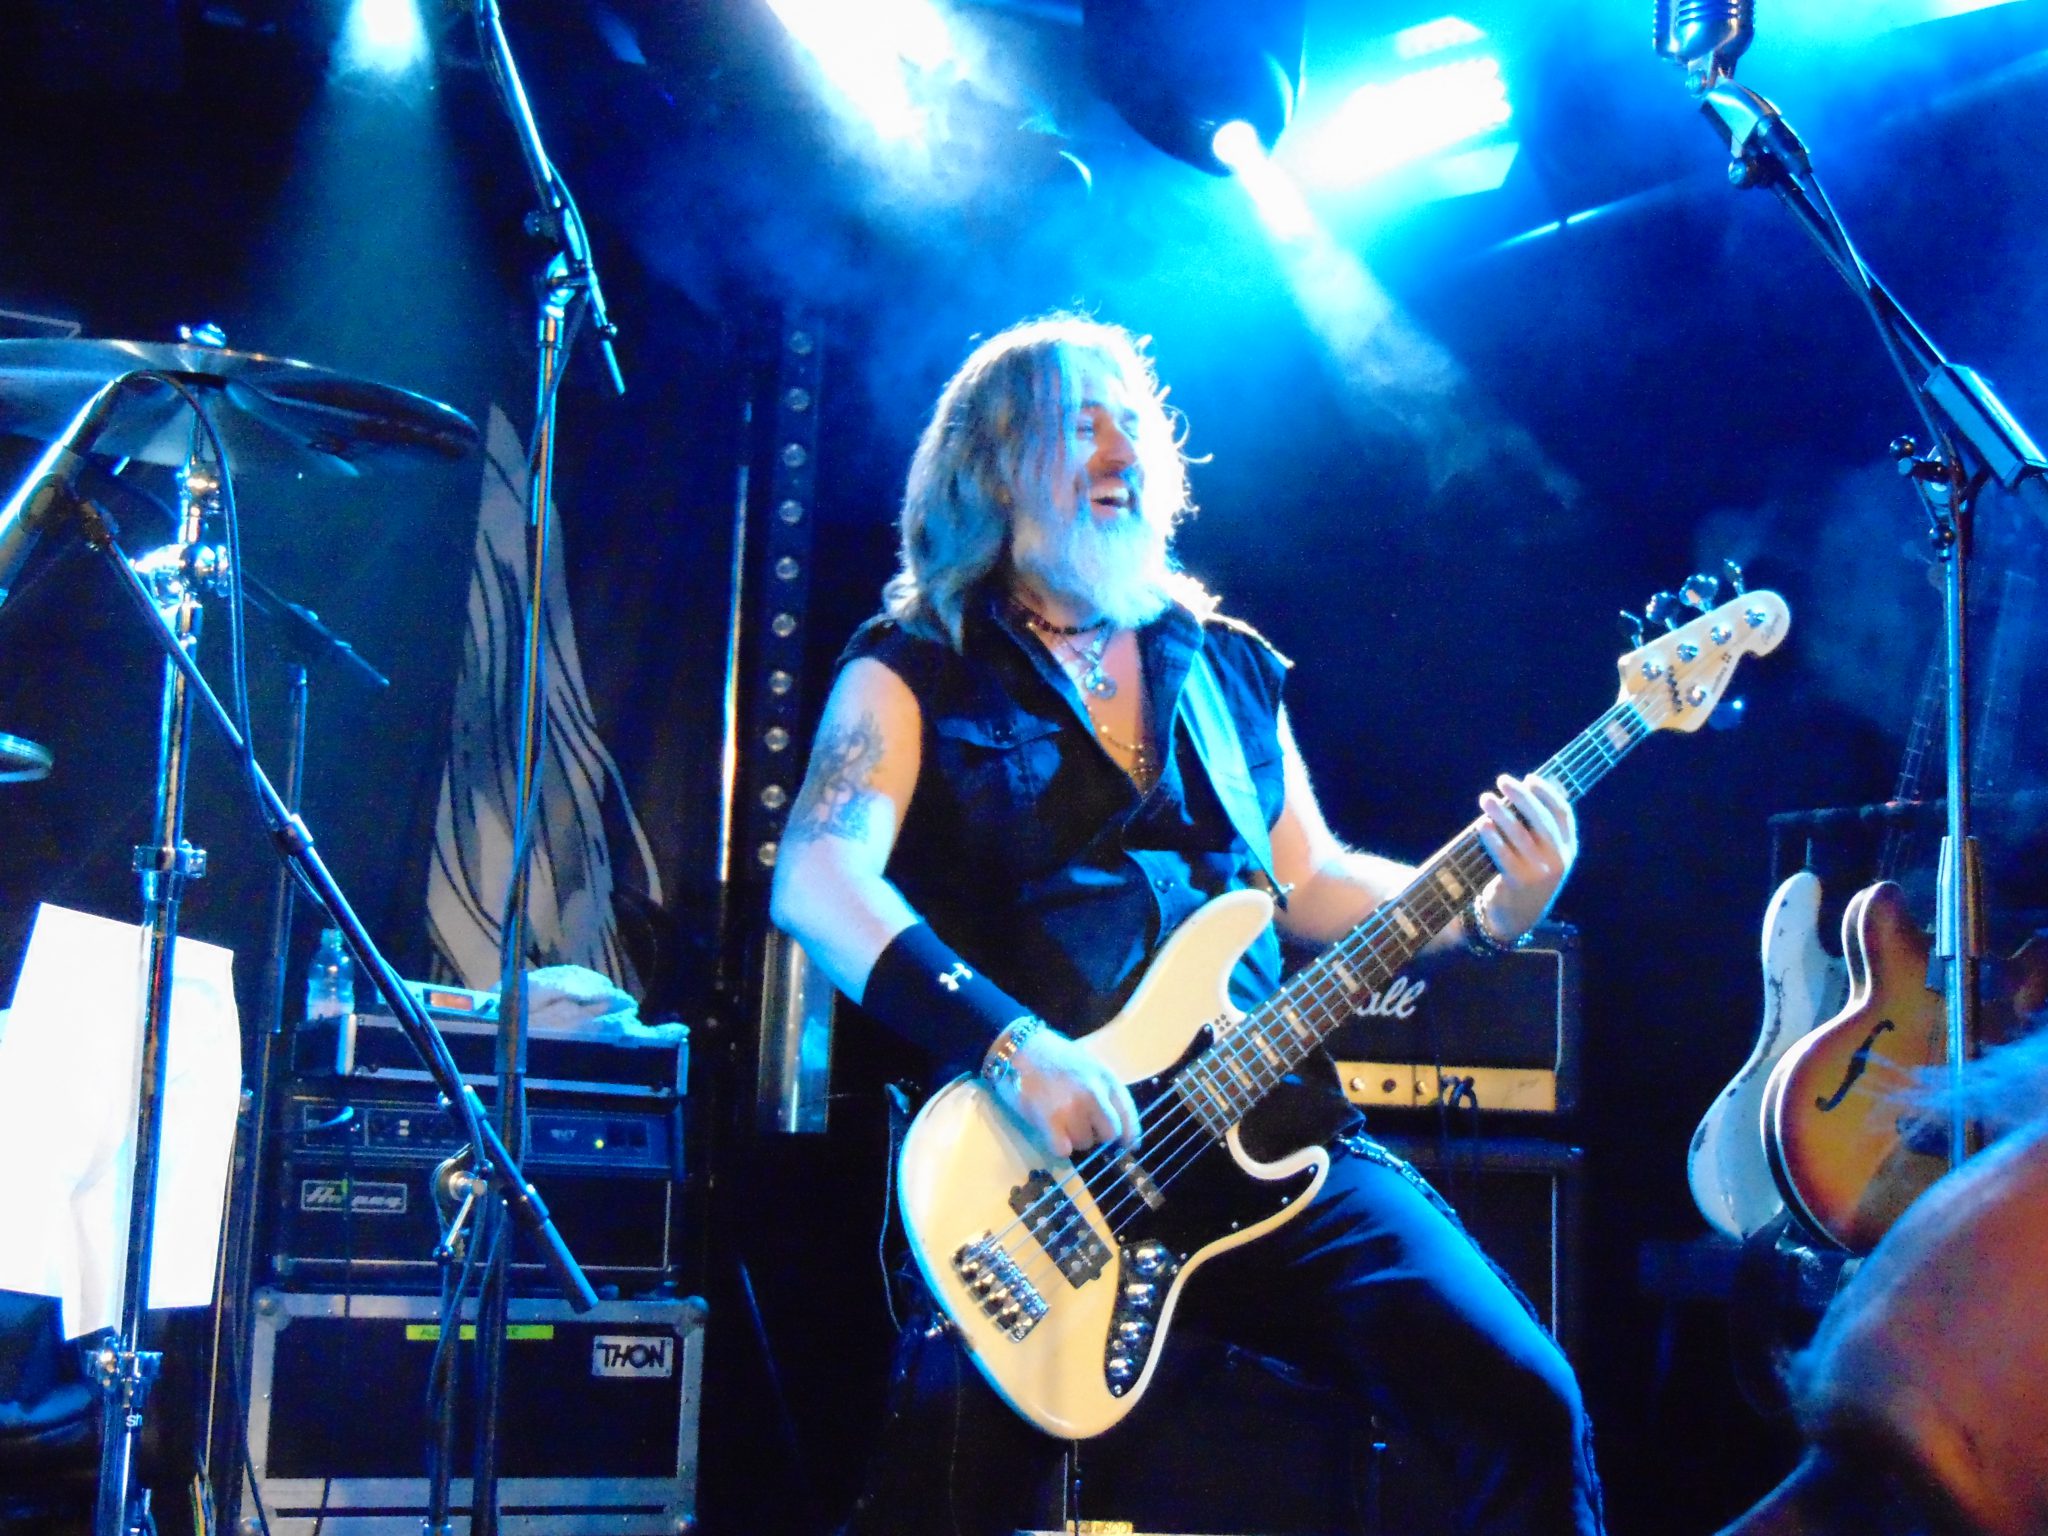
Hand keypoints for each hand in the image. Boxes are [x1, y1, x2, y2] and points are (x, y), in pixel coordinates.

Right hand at [992, 1026, 1141, 1159]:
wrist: (1019, 1047)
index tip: (1127, 1146)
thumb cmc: (1054, 1055)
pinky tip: (1051, 1132)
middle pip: (1110, 1134)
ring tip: (1061, 1121)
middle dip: (1098, 1135)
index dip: (1130, 1135)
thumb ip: (1105, 1091)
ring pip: (1084, 1143)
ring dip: (1074, 1139)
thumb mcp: (1090, 1065)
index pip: (1128, 1116)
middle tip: (1083, 1126)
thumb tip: (1118, 1128)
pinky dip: (1058, 1146)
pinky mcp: (1049, 1119)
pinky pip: (1063, 1150)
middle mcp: (1094, 1094)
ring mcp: (1072, 1107)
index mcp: (1106, 1078)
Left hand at [1475, 773, 1577, 940]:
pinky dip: (1491, 837)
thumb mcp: (1542, 855)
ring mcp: (1539, 872)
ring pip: (1519, 834)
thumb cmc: (1526, 876)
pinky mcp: (1518, 882)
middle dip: (1521, 796)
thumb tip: (1524, 790)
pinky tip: (1482, 823)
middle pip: (1540, 819)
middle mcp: (1558, 860)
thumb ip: (1538, 829)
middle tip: (1502, 780)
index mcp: (1568, 849)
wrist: (1517, 917)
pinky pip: (1503, 853)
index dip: (1547, 793)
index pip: (1563, 813)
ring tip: (1486, 798)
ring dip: (1500, 812)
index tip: (1530, 778)